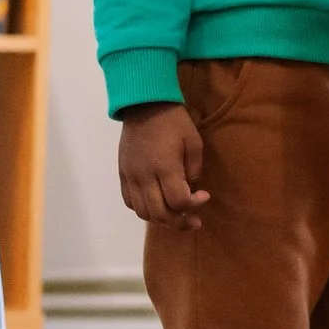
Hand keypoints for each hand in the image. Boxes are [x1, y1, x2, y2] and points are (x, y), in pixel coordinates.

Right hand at [117, 102, 209, 230]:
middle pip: (159, 214)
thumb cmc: (174, 122)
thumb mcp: (194, 142)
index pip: (178, 202)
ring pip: (143, 212)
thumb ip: (194, 169)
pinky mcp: (122, 175)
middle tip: (194, 221)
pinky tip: (157, 205)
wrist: (144, 106)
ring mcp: (131, 177)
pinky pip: (130, 202)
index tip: (205, 195)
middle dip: (179, 222)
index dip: (194, 205)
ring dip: (161, 219)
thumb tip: (190, 189)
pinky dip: (144, 210)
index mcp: (165, 168)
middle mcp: (145, 177)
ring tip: (176, 216)